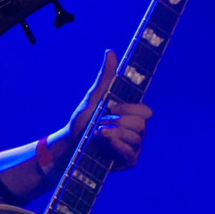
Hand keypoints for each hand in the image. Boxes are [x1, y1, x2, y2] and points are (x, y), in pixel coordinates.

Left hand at [29, 51, 152, 185]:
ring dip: (113, 133)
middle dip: (118, 121)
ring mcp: (133, 147)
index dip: (130, 108)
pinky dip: (116, 145)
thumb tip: (110, 52)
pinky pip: (130, 153)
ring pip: (136, 137)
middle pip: (141, 124)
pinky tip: (104, 142)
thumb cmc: (81, 122)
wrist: (68, 145)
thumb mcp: (92, 98)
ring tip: (97, 133)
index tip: (110, 106)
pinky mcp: (127, 161)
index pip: (146, 111)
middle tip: (100, 123)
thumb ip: (105, 78)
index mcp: (131, 115)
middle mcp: (136, 131)